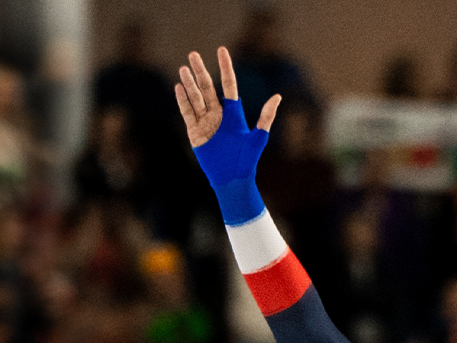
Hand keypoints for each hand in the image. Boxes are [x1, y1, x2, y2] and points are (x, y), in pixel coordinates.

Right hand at [175, 47, 281, 223]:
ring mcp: (205, 123)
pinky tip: (179, 88)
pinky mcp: (195, 133)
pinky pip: (188, 113)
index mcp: (233, 113)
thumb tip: (277, 96)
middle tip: (193, 54)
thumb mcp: (259, 137)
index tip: (222, 51)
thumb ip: (266, 116)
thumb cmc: (247, 160)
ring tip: (183, 68)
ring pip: (196, 98)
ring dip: (189, 83)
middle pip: (207, 87)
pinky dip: (183, 101)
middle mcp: (218, 115)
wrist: (232, 179)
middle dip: (200, 71)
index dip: (225, 67)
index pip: (228, 84)